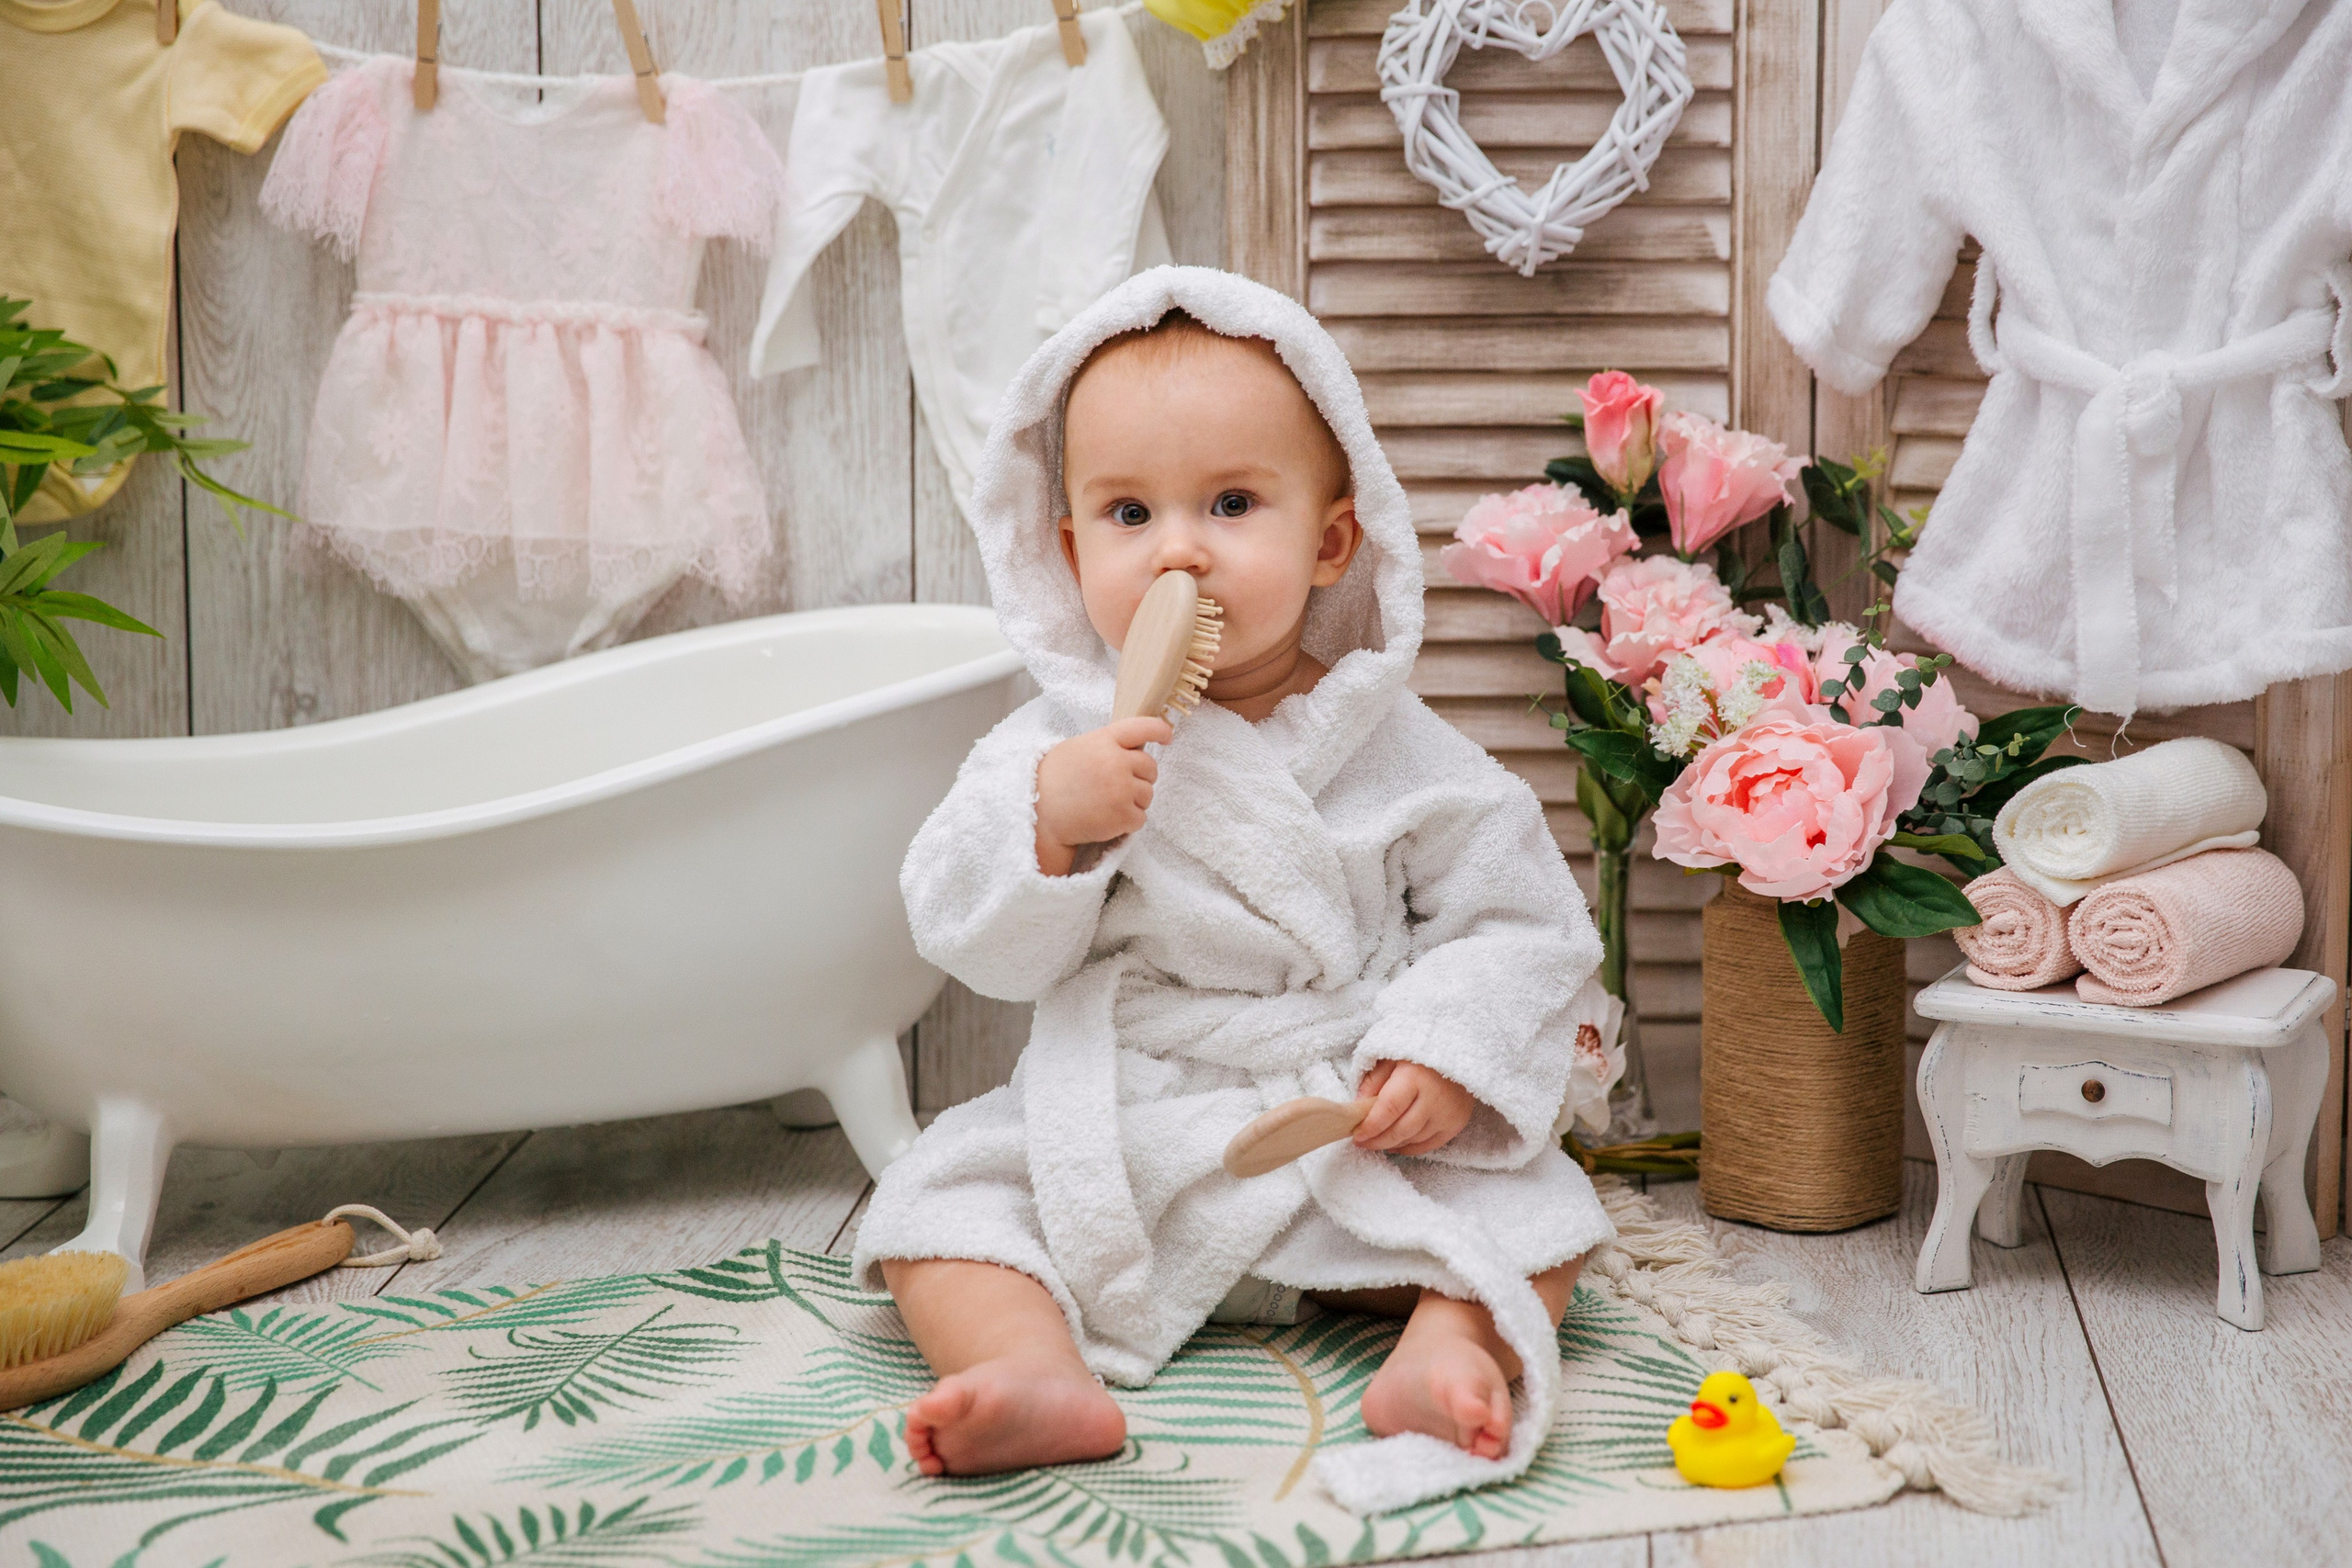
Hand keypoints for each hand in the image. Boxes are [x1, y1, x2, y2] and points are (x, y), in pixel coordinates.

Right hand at [1033, 717, 1172, 875]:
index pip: (1142, 727)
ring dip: (1134, 801)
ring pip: (1148, 794)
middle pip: (1150, 766)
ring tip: (1107, 805)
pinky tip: (1107, 819)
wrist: (1038, 815)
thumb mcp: (1077, 749)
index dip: (1159, 729)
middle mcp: (1116, 761)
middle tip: (1118, 787)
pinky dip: (1127, 822)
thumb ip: (1105, 745)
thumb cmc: (1053, 781)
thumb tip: (1132, 747)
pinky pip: (1141, 818)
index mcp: (1104, 740)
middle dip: (1140, 777)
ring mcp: (1122, 789)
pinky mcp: (1123, 815)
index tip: (1167, 736)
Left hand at [1353, 1060, 1474, 1155]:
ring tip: (1377, 1142)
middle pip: (1401, 1130)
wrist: (1458, 1051)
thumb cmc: (1419, 1052)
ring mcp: (1448, 1114)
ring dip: (1393, 1144)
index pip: (1389, 1110)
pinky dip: (1411, 1148)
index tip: (1357, 1135)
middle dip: (1378, 1141)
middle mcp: (1434, 1099)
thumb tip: (1358, 1106)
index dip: (1371, 1126)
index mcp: (1415, 1077)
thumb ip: (1374, 1080)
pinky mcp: (1457, 1123)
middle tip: (1362, 1143)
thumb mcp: (1391, 1057)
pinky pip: (1430, 1144)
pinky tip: (1396, 1145)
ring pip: (1414, 1139)